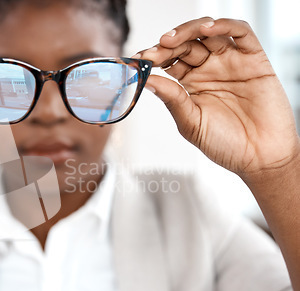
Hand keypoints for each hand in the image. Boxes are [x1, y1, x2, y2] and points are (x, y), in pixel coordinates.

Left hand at [137, 17, 299, 177]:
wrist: (260, 158)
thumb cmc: (225, 144)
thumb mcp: (191, 122)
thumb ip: (172, 98)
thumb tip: (146, 80)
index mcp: (191, 83)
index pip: (169, 60)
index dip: (153, 57)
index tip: (138, 61)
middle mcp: (209, 69)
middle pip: (185, 44)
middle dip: (166, 46)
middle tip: (152, 54)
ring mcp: (231, 62)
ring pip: (208, 33)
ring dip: (188, 31)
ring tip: (170, 40)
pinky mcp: (254, 59)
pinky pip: (241, 33)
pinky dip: (224, 25)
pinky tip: (206, 29)